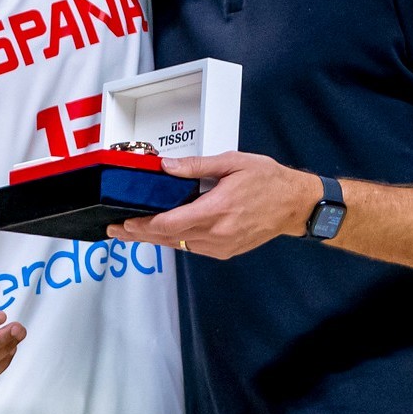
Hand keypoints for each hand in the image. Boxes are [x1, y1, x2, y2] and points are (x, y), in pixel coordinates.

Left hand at [106, 152, 323, 259]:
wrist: (295, 205)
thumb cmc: (268, 181)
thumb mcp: (232, 163)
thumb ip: (197, 166)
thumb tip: (168, 166)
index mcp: (217, 211)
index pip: (170, 224)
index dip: (144, 225)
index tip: (125, 222)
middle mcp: (218, 234)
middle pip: (169, 238)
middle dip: (140, 234)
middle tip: (117, 230)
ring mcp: (221, 246)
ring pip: (179, 245)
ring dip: (156, 238)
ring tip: (133, 232)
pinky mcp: (225, 251)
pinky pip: (193, 247)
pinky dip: (176, 240)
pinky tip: (164, 233)